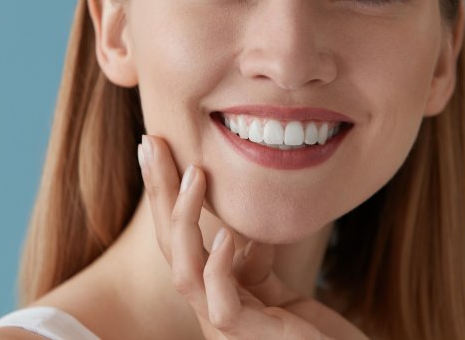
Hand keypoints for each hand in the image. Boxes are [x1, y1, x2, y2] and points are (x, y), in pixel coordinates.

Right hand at [137, 134, 368, 339]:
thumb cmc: (312, 336)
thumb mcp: (276, 289)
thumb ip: (252, 261)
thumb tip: (237, 227)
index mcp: (213, 292)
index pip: (178, 236)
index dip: (164, 192)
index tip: (158, 145)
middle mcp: (210, 308)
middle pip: (170, 246)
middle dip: (159, 193)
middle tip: (152, 144)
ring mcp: (227, 328)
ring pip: (184, 274)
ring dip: (183, 221)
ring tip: (193, 176)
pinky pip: (222, 306)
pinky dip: (218, 268)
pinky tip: (225, 235)